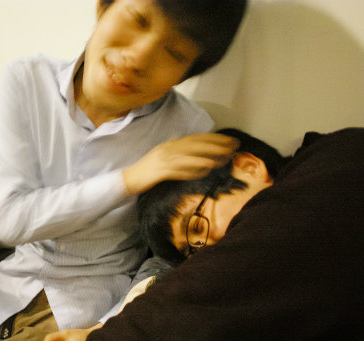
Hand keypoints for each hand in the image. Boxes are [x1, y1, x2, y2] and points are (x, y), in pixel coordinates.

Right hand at [123, 133, 237, 194]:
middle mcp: (168, 148)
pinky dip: (194, 169)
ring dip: (209, 156)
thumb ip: (174, 148)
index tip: (230, 141)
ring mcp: (164, 159)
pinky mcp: (160, 171)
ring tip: (225, 158)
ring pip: (191, 155)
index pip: (196, 138)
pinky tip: (206, 169)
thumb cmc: (146, 170)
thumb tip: (184, 141)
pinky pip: (181, 169)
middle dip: (217, 145)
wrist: (128, 179)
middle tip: (234, 147)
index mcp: (170, 144)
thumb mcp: (161, 155)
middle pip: (196, 144)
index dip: (214, 138)